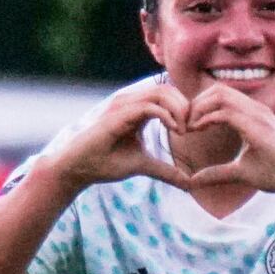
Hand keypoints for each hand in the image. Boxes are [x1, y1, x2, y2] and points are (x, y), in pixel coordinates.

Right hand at [50, 84, 193, 191]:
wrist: (80, 168)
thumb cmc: (107, 163)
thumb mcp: (144, 165)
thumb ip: (166, 171)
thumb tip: (188, 184)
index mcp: (138, 109)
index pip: (168, 95)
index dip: (185, 109)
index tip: (194, 129)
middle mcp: (131, 102)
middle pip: (168, 89)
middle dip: (186, 106)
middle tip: (193, 128)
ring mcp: (124, 105)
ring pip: (161, 93)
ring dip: (178, 109)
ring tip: (184, 130)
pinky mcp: (119, 114)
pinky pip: (149, 106)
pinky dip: (166, 116)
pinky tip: (174, 130)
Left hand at [184, 84, 274, 196]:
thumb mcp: (239, 172)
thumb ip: (217, 173)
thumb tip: (193, 180)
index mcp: (252, 114)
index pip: (221, 95)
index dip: (200, 106)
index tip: (189, 126)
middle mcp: (254, 109)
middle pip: (217, 89)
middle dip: (196, 103)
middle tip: (185, 124)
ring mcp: (257, 114)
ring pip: (219, 95)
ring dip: (198, 108)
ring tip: (189, 127)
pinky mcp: (257, 126)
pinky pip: (224, 112)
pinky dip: (206, 118)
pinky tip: (197, 130)